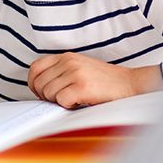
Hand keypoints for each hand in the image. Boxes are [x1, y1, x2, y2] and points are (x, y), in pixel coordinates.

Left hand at [27, 53, 161, 108]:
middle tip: (60, 100)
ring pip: (48, 93)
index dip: (34, 83)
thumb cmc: (105, 81)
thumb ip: (60, 72)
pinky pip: (61, 100)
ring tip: (74, 100)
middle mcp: (69, 61)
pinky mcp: (82, 86)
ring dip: (58, 102)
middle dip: (45, 96)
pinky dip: (68, 106)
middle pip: (39, 83)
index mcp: (66, 56)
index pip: (35, 68)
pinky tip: (80, 102)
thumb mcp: (79, 68)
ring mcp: (75, 73)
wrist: (129, 84)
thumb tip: (39, 88)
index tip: (41, 93)